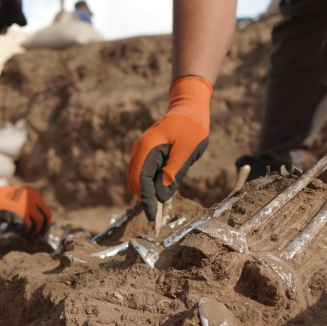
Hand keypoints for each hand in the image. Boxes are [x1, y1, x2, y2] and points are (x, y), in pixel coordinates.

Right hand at [0, 171, 51, 235]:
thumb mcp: (18, 196)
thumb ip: (28, 205)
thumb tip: (37, 223)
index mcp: (33, 192)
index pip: (45, 209)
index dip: (46, 221)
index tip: (43, 228)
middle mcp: (33, 198)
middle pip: (46, 216)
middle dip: (44, 228)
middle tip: (40, 236)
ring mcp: (28, 206)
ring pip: (39, 223)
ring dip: (35, 231)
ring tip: (30, 235)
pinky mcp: (21, 214)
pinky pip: (28, 226)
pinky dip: (26, 231)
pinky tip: (22, 232)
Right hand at [127, 76, 211, 220]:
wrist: (189, 108)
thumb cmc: (191, 127)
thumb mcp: (186, 151)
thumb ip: (172, 172)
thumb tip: (160, 195)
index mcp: (147, 148)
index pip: (141, 180)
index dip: (146, 200)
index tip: (152, 217)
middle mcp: (139, 150)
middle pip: (134, 182)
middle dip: (145, 198)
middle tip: (158, 216)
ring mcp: (140, 151)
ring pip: (137, 179)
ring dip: (148, 192)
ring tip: (163, 202)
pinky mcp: (146, 154)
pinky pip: (143, 173)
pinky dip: (149, 185)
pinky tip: (162, 190)